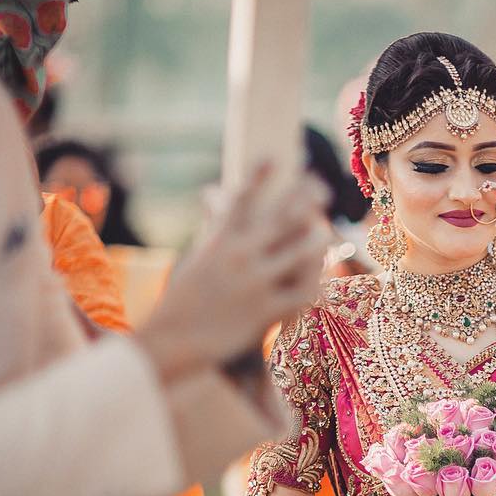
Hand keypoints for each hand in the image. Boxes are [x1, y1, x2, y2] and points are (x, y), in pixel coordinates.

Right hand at [137, 164, 330, 380]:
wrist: (170, 340)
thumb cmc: (180, 302)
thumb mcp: (194, 260)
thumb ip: (213, 234)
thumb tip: (211, 204)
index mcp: (219, 240)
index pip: (242, 198)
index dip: (259, 175)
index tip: (274, 155)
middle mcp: (239, 255)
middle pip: (280, 217)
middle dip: (304, 197)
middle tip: (321, 184)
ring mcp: (255, 282)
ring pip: (299, 253)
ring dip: (316, 240)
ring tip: (325, 233)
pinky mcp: (265, 311)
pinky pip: (301, 295)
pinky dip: (314, 287)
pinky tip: (323, 285)